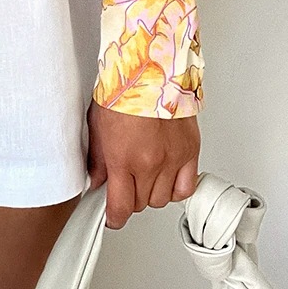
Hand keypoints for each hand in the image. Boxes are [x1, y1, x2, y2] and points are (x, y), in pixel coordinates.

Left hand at [86, 98, 199, 228]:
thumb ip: (98, 159)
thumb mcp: (97, 125)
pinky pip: (186, 187)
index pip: (120, 207)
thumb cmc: (122, 91)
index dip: (114, 218)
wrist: (150, 70)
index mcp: (123, 159)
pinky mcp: (190, 151)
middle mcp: (150, 164)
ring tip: (144, 176)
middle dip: (130, 198)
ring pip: (163, 199)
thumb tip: (98, 181)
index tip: (112, 217)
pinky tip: (167, 178)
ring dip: (152, 193)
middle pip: (141, 204)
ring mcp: (173, 159)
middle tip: (125, 184)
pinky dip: (176, 188)